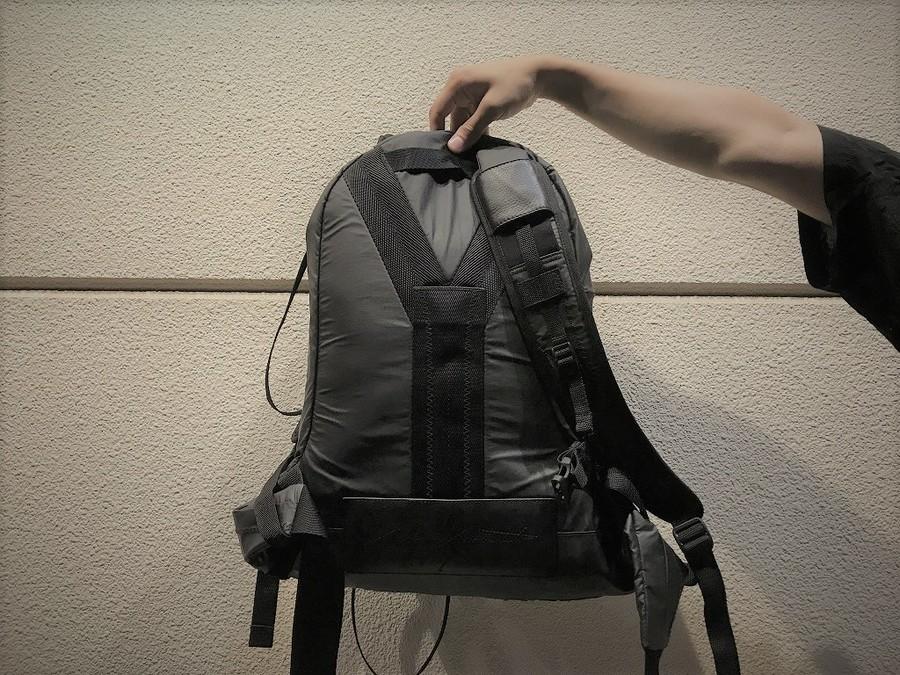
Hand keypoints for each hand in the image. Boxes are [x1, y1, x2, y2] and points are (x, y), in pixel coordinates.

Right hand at [428, 56, 548, 152]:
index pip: (437, 111)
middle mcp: (459, 86)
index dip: (438, 132)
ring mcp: (470, 93)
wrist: (538, 75)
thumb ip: (471, 129)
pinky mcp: (480, 99)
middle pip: (448, 116)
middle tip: (460, 156)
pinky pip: (472, 117)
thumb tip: (453, 147)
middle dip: (455, 135)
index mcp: (457, 83)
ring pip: (462, 119)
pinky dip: (476, 129)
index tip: (443, 152)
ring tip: (472, 152)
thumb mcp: (491, 109)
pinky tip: (482, 144)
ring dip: (467, 134)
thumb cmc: (515, 85)